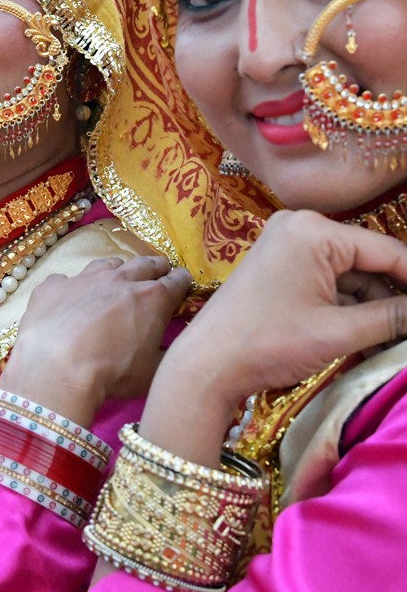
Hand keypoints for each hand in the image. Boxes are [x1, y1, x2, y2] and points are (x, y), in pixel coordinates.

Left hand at [0, 255, 190, 426]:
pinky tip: (68, 301)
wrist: (56, 368)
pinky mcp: (53, 286)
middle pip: (144, 264)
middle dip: (155, 267)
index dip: (182, 282)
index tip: (182, 284)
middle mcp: (119, 280)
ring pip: (107, 264)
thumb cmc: (112, 373)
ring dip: (116, 271)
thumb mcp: (152, 371)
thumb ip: (164, 351)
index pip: (176, 281)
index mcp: (152, 298)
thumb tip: (169, 346)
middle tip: (158, 271)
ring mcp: (83, 279)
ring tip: (115, 280)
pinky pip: (65, 280)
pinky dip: (71, 289)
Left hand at [141, 209, 406, 464]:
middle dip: (396, 296)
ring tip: (391, 336)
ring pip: (352, 274)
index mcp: (314, 231)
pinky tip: (375, 334)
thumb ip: (393, 317)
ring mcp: (286, 244)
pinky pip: (328, 280)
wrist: (205, 364)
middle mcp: (300, 226)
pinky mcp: (279, 265)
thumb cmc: (268, 344)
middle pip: (370, 261)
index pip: (389, 252)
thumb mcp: (339, 332)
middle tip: (405, 328)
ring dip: (377, 305)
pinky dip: (351, 306)